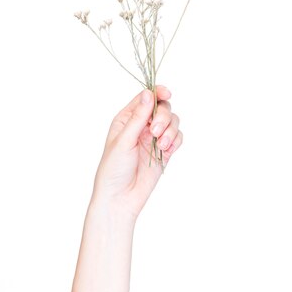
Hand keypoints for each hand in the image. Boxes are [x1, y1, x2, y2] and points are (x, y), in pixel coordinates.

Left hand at [91, 85, 182, 219]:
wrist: (120, 198)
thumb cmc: (113, 169)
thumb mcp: (123, 140)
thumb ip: (138, 117)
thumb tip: (148, 93)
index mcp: (127, 119)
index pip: (146, 98)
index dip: (158, 93)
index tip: (167, 93)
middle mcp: (142, 126)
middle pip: (163, 108)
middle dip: (164, 117)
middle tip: (156, 132)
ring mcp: (154, 139)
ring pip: (173, 122)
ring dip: (171, 130)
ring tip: (162, 144)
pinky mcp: (164, 152)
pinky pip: (177, 138)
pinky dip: (175, 141)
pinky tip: (166, 150)